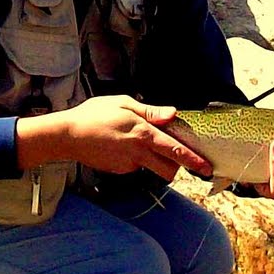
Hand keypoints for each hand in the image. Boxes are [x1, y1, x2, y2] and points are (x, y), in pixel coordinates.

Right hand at [15, 96, 211, 182]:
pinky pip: (136, 166)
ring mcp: (128, 164)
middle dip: (177, 167)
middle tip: (176, 157)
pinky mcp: (118, 170)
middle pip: (169, 169)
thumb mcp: (124, 103)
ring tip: (139, 143)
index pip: (176, 150)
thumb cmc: (94, 114)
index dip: (193, 160)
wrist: (67, 135)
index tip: (206, 168)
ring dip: (156, 161)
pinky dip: (136, 159)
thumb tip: (173, 114)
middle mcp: (138, 152)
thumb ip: (151, 111)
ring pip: (152, 168)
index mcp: (143, 134)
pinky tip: (121, 146)